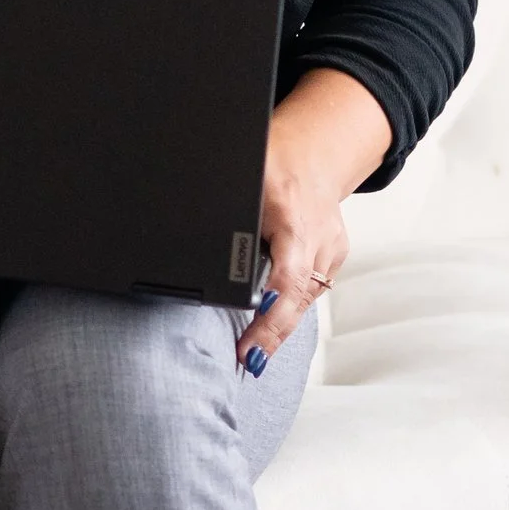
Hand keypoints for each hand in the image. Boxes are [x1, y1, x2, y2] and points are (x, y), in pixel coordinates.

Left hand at [241, 67, 388, 370]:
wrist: (317, 149)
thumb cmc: (276, 158)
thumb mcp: (245, 171)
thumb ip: (223, 204)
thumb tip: (175, 218)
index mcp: (293, 214)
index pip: (286, 273)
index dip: (270, 308)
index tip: (251, 332)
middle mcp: (318, 236)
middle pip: (299, 296)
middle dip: (273, 332)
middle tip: (247, 360)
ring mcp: (330, 249)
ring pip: (307, 299)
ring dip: (281, 328)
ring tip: (253, 357)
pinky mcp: (333, 256)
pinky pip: (311, 290)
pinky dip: (290, 310)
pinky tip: (270, 332)